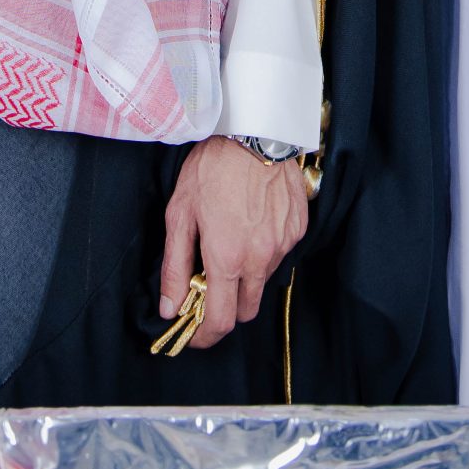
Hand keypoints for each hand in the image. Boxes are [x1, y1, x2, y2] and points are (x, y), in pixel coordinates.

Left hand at [159, 137, 308, 349]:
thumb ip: (175, 267)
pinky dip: (263, 250)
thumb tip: (170, 308)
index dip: (204, 337)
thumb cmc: (212, 169)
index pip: (219, 321)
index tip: (194, 335)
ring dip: (245, 275)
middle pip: (245, 310)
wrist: (254, 132)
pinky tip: (251, 223)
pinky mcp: (298, 229)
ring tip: (229, 242)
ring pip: (263, 280)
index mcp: (227, 258)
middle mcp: (260, 258)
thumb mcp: (180, 215)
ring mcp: (283, 244)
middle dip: (225, 308)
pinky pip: (279, 254)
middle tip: (208, 287)